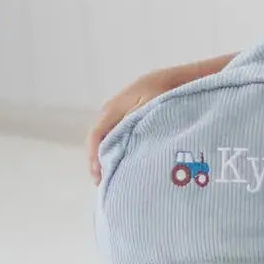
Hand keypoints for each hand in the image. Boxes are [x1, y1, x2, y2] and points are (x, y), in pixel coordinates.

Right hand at [85, 68, 178, 183]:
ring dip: (107, 156)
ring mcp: (115, 115)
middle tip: (105, 183)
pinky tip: (121, 163)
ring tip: (112, 177)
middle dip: (99, 162)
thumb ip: (134, 121)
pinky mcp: (123, 118)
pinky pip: (114, 136)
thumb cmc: (161, 92)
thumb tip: (118, 139)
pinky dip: (115, 150)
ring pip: (106, 139)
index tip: (99, 175)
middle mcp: (109, 112)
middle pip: (98, 141)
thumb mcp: (150, 106)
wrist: (169, 79)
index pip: (96, 136)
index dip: (94, 157)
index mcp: (112, 109)